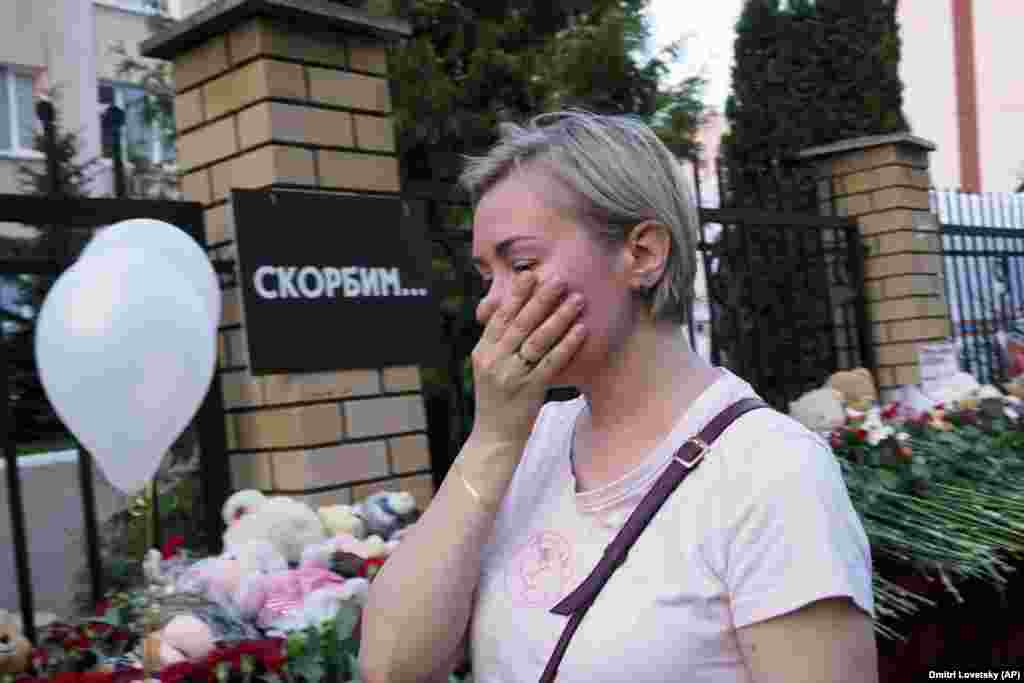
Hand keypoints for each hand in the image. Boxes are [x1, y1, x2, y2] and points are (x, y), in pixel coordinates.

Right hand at [469, 272, 586, 448]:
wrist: (494, 438)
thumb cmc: (496, 399)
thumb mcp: (488, 368)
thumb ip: (498, 342)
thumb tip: (510, 310)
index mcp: (482, 352)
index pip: (500, 317)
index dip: (516, 295)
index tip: (530, 275)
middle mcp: (495, 361)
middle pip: (520, 323)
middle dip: (541, 299)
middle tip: (559, 279)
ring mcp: (512, 375)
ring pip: (538, 340)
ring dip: (559, 317)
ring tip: (577, 299)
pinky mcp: (530, 389)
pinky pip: (552, 362)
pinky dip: (567, 344)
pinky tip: (581, 330)